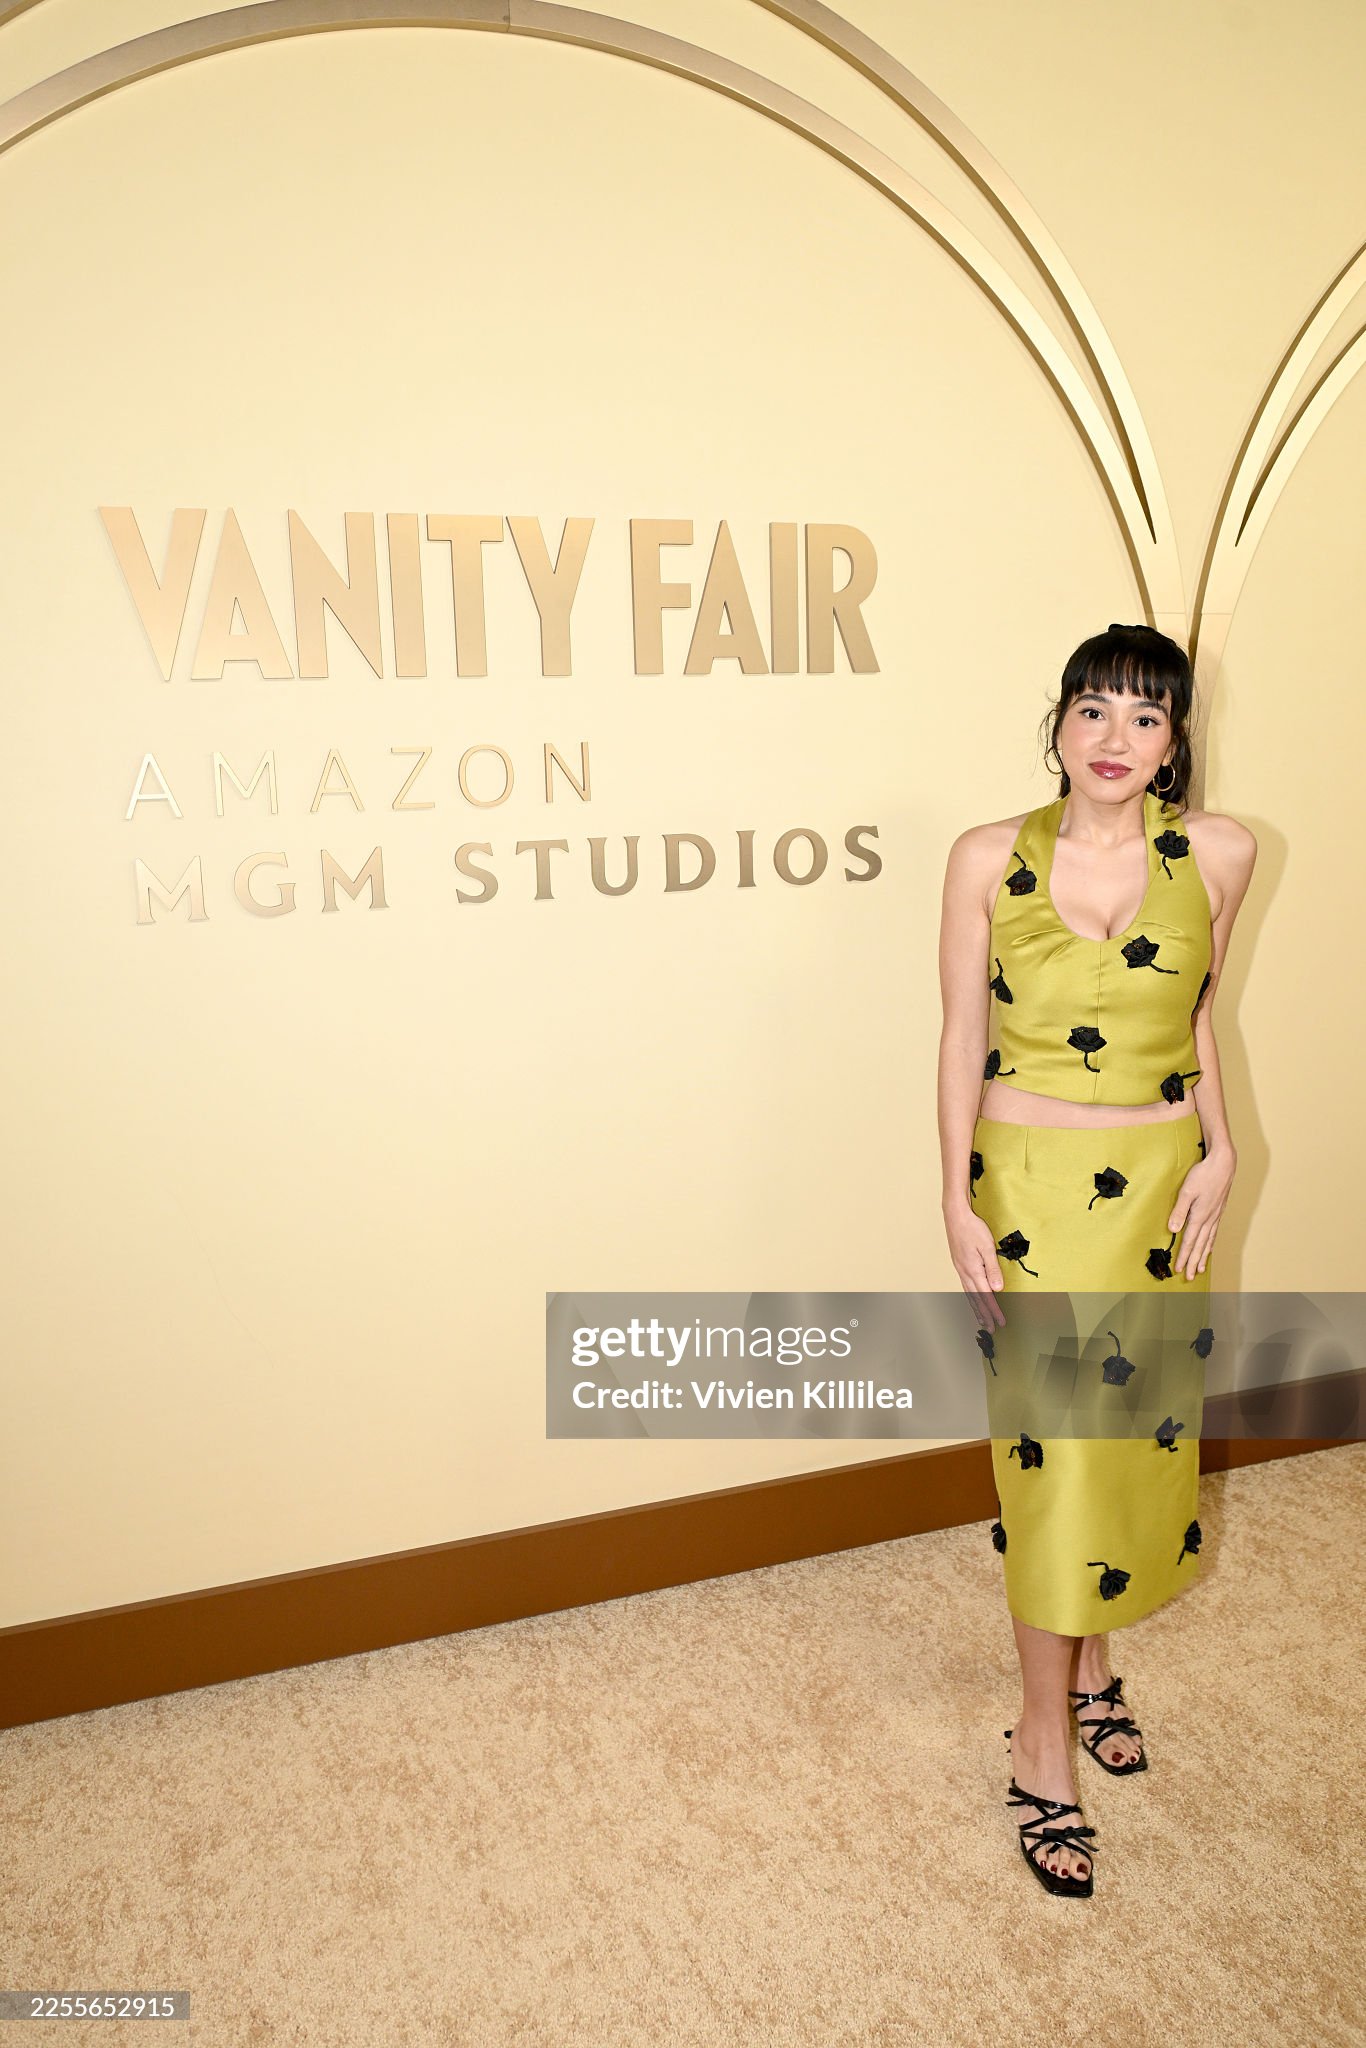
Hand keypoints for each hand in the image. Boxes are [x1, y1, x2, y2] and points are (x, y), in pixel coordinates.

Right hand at [944, 1203, 1005, 1326]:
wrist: (955, 1216)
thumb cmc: (972, 1228)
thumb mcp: (987, 1247)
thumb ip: (993, 1268)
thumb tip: (997, 1288)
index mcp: (973, 1270)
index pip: (986, 1296)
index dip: (994, 1310)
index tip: (1000, 1322)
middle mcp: (965, 1272)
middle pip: (976, 1299)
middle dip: (985, 1314)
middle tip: (991, 1328)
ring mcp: (960, 1269)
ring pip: (969, 1294)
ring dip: (976, 1308)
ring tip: (981, 1319)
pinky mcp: (959, 1264)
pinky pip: (965, 1286)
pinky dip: (970, 1297)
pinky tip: (972, 1297)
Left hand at [1168, 1146, 1235, 1278]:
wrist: (1223, 1163)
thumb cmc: (1204, 1174)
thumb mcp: (1186, 1191)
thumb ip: (1179, 1211)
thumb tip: (1172, 1230)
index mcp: (1200, 1216)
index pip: (1189, 1242)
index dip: (1184, 1257)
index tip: (1179, 1270)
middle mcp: (1209, 1219)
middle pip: (1200, 1246)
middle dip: (1193, 1262)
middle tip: (1190, 1277)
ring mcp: (1215, 1215)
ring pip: (1208, 1241)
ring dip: (1203, 1256)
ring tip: (1200, 1268)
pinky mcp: (1218, 1210)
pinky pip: (1214, 1232)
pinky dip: (1210, 1243)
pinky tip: (1209, 1246)